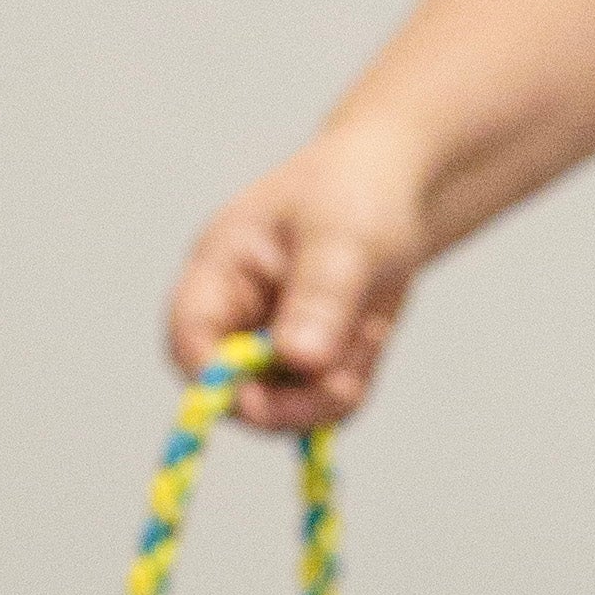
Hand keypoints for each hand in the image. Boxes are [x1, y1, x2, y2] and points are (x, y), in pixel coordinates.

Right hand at [165, 128, 431, 430]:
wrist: (404, 185)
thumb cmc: (359, 189)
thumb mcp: (343, 237)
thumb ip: (320, 298)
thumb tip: (299, 361)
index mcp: (220, 270)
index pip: (190, 339)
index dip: (213, 381)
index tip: (261, 402)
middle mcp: (236, 314)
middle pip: (232, 392)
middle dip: (288, 403)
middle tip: (342, 388)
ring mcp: (271, 342)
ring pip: (284, 408)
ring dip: (329, 391)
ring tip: (369, 335)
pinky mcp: (309, 362)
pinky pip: (322, 404)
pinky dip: (351, 382)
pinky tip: (372, 337)